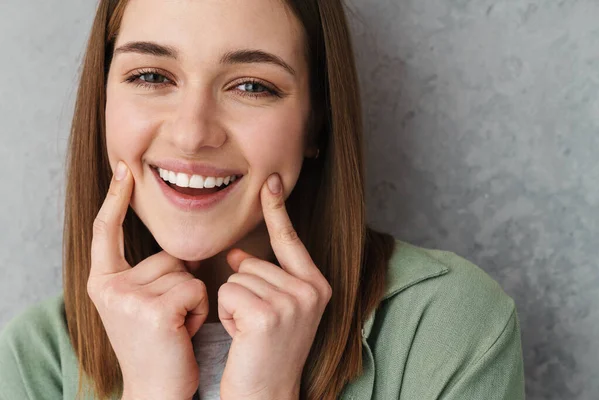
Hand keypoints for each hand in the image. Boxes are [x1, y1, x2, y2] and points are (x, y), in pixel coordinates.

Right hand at [87, 161, 207, 399]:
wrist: (156, 391)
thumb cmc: (157, 345)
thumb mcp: (141, 303)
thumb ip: (150, 273)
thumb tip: (180, 252)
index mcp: (103, 281)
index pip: (107, 231)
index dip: (116, 198)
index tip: (123, 169)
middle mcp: (110, 286)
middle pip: (167, 255)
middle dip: (180, 283)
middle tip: (169, 319)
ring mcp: (129, 298)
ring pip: (185, 272)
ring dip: (192, 298)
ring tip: (176, 327)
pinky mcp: (155, 309)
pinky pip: (197, 288)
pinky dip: (201, 309)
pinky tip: (184, 332)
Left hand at [218, 173, 332, 399]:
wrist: (265, 395)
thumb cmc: (264, 352)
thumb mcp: (273, 309)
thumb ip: (263, 277)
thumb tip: (237, 255)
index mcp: (316, 286)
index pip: (290, 241)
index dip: (279, 210)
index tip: (271, 180)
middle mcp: (311, 291)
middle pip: (252, 262)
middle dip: (243, 290)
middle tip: (255, 325)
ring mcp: (293, 302)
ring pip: (237, 276)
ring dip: (233, 304)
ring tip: (249, 332)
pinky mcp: (268, 314)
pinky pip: (228, 291)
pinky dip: (226, 314)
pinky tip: (242, 336)